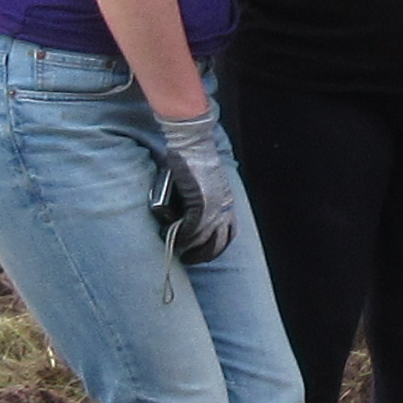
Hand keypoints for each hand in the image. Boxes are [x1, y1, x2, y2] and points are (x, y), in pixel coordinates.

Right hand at [150, 108, 246, 262]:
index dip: (216, 246)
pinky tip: (174, 240)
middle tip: (189, 259)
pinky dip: (183, 236)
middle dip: (204, 254)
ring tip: (179, 252)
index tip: (202, 252)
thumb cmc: (195, 159)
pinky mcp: (201, 203)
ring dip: (191, 249)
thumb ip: (198, 199)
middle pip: (219, 242)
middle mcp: (224, 206)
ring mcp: (214, 206)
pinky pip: (192, 228)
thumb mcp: (203, 184)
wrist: (193, 143)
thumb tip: (183, 211)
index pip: (228, 233)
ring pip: (204, 239)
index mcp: (227, 202)